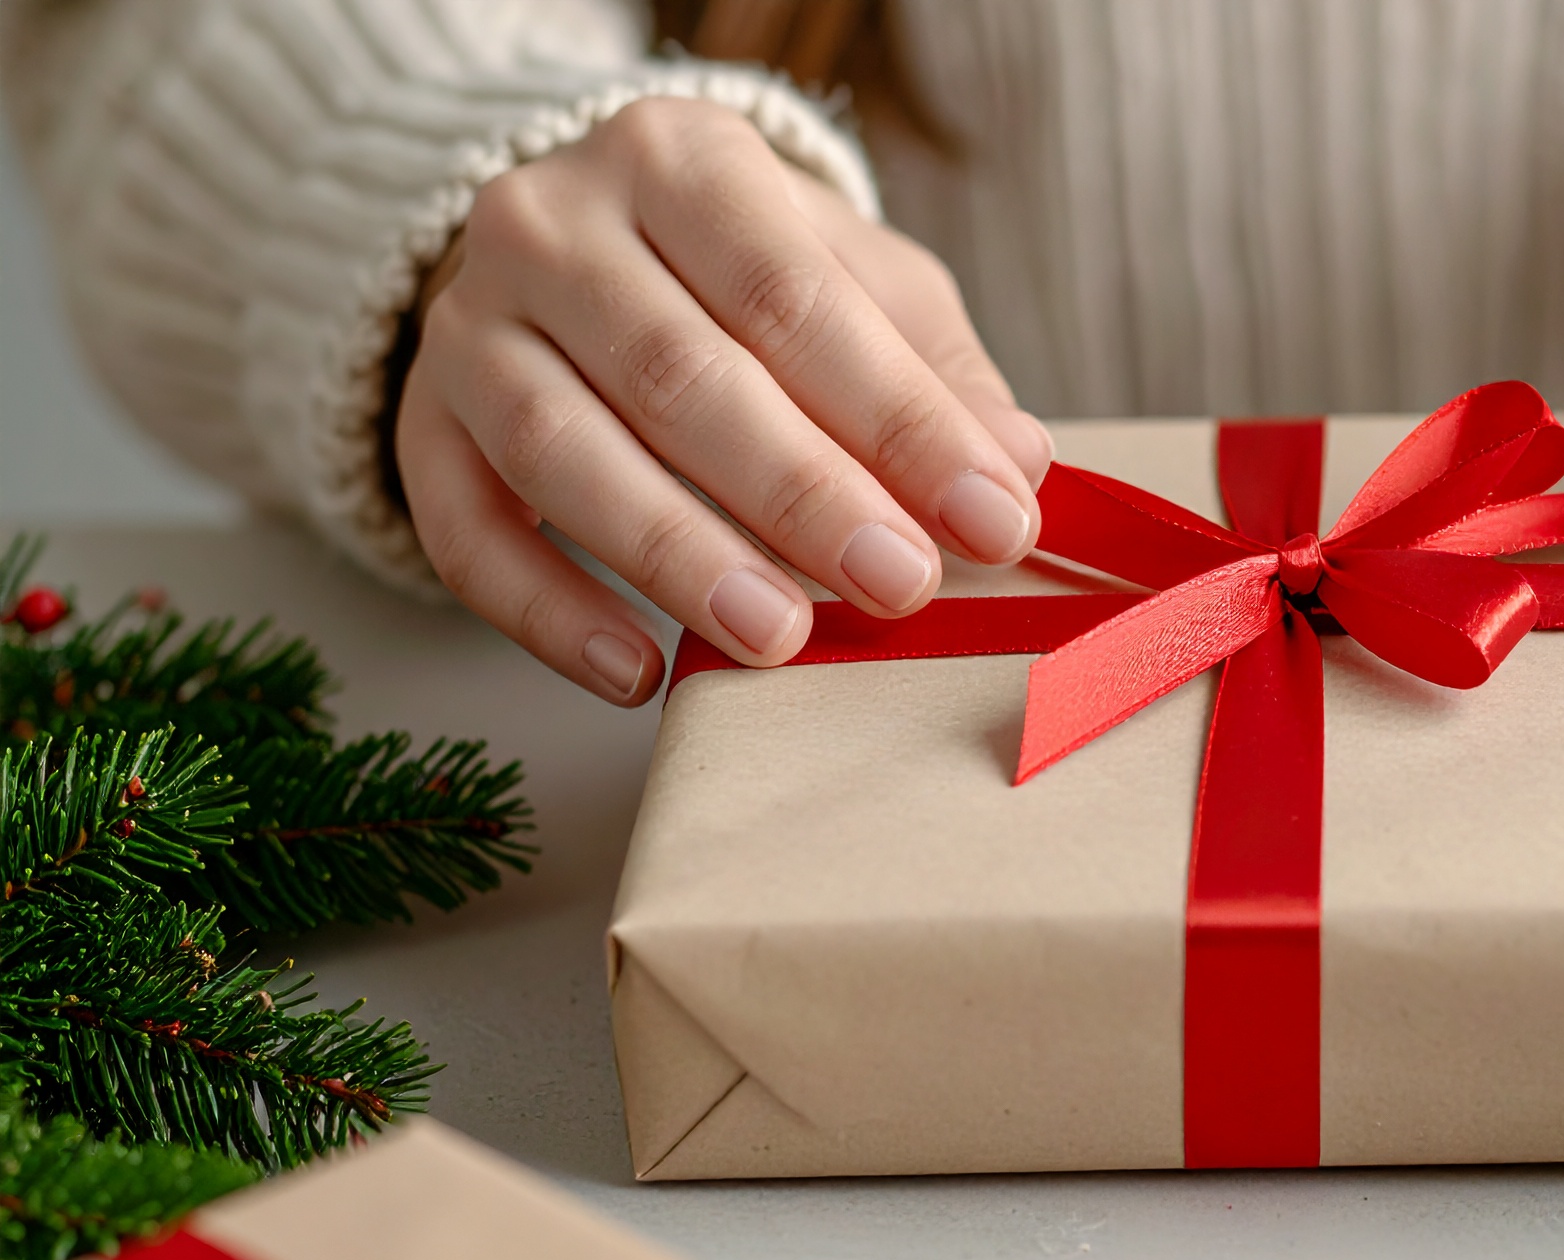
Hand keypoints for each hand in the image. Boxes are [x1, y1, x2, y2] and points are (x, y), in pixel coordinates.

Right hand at [396, 98, 1054, 704]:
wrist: (580, 253)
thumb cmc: (746, 278)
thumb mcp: (859, 285)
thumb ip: (937, 371)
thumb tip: (1017, 465)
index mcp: (680, 159)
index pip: (794, 296)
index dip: (899, 418)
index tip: (992, 518)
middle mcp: (552, 223)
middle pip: (679, 373)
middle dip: (802, 494)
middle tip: (898, 585)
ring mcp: (468, 323)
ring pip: (565, 450)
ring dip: (678, 555)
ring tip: (780, 638)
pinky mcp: (421, 423)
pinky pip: (466, 531)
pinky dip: (548, 614)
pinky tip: (639, 671)